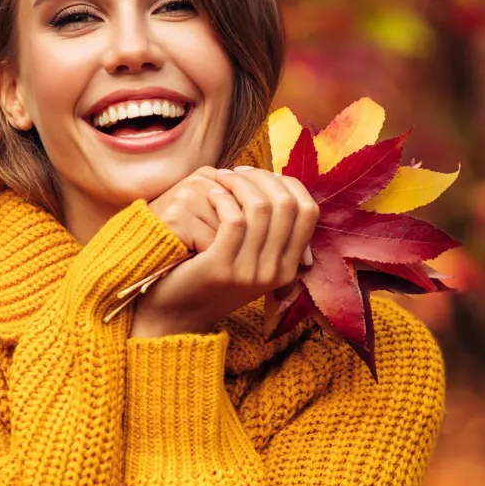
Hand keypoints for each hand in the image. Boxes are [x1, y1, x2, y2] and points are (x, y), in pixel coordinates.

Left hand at [132, 165, 318, 337]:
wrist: (176, 313)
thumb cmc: (210, 277)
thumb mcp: (251, 260)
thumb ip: (270, 233)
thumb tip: (283, 186)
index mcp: (289, 267)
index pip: (308, 211)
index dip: (288, 184)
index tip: (261, 176)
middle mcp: (276, 272)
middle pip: (287, 205)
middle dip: (263, 178)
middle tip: (237, 172)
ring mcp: (250, 272)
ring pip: (261, 208)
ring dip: (239, 184)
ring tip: (220, 179)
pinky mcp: (222, 268)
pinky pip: (235, 220)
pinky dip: (224, 199)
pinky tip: (211, 194)